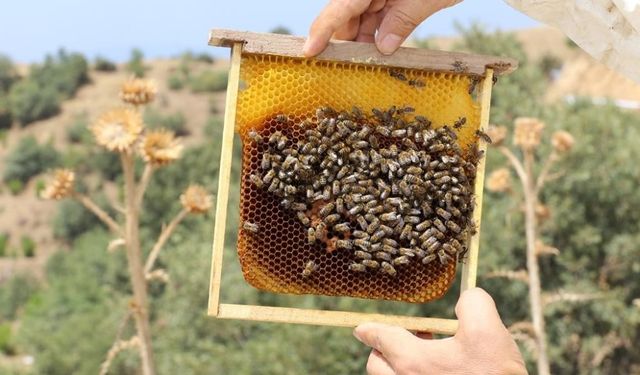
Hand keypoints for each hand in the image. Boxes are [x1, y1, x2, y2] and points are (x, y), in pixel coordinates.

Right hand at [304, 0, 462, 56]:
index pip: (340, 7)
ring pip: (359, 17)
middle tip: (338, 70)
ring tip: (361, 65)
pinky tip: (378, 51)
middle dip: (343, 41)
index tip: (309, 52)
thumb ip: (404, 20)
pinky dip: (377, 32)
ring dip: (362, 41)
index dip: (322, 30)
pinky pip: (376, 14)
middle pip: (345, 14)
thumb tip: (383, 48)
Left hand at [353, 288, 526, 374]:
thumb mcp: (488, 330)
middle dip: (383, 349)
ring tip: (427, 356)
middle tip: (407, 339)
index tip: (361, 328)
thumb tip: (468, 297)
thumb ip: (472, 303)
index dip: (370, 330)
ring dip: (398, 365)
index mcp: (413, 361)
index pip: (381, 339)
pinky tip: (441, 371)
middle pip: (377, 365)